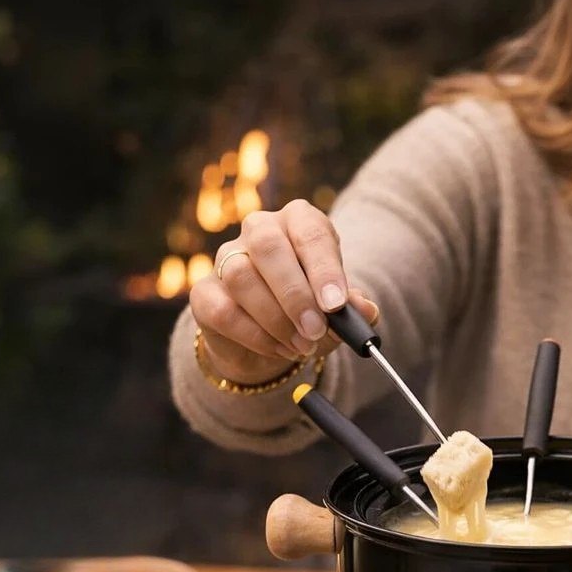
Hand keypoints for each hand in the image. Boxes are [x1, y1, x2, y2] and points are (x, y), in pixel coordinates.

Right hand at [190, 200, 379, 384]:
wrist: (272, 339)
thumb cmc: (312, 311)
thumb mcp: (338, 310)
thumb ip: (353, 309)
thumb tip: (367, 312)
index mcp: (299, 222)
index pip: (310, 231)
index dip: (323, 268)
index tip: (336, 305)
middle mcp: (260, 230)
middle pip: (268, 246)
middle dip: (295, 294)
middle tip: (316, 330)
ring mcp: (227, 258)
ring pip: (242, 277)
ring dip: (276, 319)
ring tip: (303, 346)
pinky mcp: (205, 292)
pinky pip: (223, 310)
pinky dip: (255, 336)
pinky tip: (280, 348)